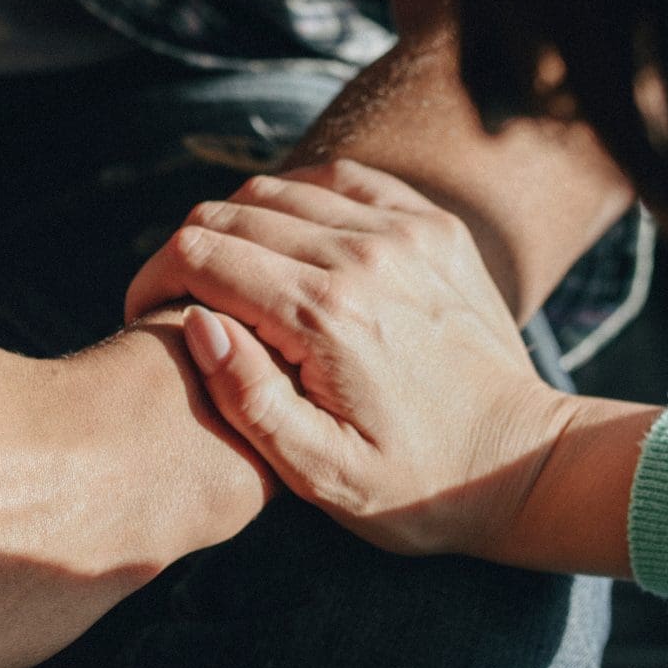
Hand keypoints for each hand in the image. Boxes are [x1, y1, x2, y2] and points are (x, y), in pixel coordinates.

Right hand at [125, 161, 609, 561]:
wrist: (523, 463)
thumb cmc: (415, 487)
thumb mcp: (319, 473)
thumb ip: (248, 399)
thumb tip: (198, 323)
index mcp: (324, 316)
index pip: (200, 255)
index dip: (153, 280)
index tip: (145, 317)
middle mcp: (363, 255)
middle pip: (232, 213)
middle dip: (186, 253)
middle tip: (179, 303)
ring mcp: (404, 231)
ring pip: (280, 189)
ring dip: (239, 227)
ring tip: (232, 281)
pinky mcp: (432, 226)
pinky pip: (341, 180)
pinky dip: (299, 201)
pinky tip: (290, 248)